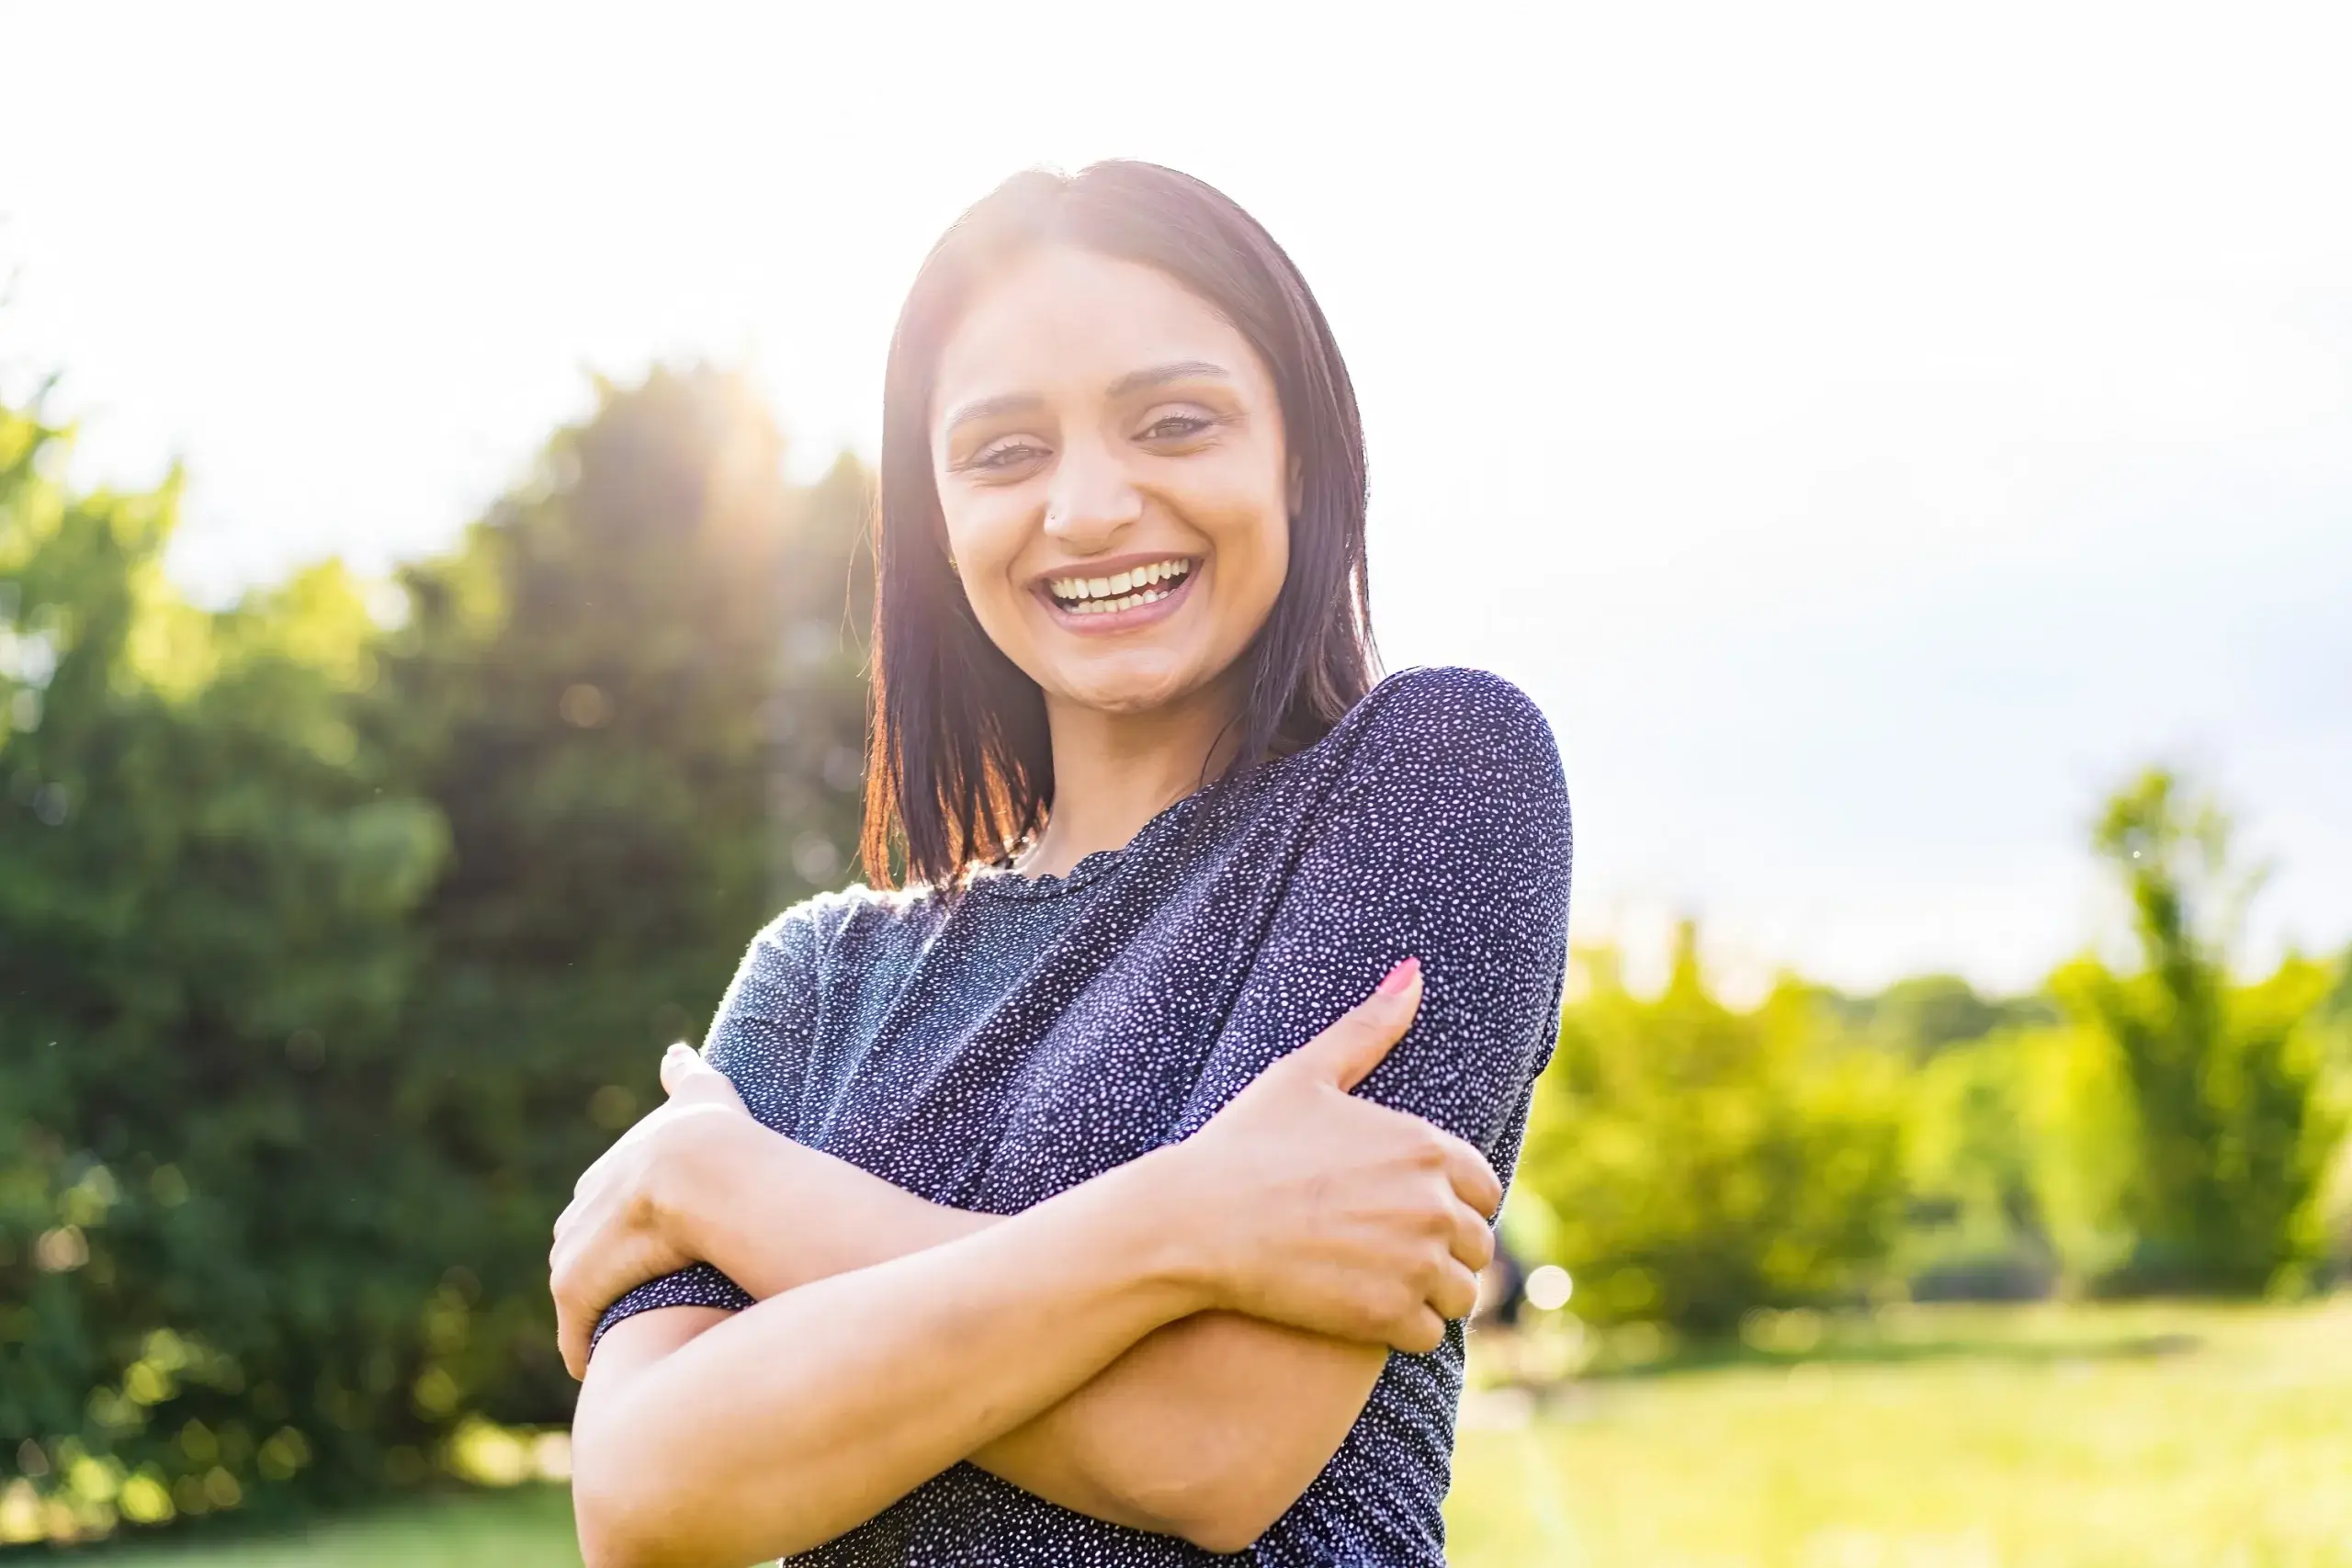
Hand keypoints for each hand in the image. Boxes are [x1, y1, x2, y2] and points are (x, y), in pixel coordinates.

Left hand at [550, 1044, 755, 1379]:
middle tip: (628, 1300)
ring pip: (578, 1285)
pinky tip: (595, 1362)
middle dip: (597, 1270)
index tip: (643, 1250)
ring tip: (616, 1339)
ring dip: (589, 1313)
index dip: (620, 1227)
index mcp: (615, 1164)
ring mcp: (579, 1240)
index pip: (602, 1200)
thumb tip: (674, 1050)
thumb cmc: (722, 1136)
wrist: (709, 1170)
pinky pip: (575, 1323)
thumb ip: (686, 1073)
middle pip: (580, 1243)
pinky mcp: (577, 1279)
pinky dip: (581, 1343)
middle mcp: (587, 1199)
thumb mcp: (703, 1093)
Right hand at [1170, 959, 1503, 1355]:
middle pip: (1478, 1245)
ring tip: (1380, 1283)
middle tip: (1388, 1252)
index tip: (1408, 1210)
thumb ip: (1369, 1027)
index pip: (1485, 1187)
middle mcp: (1434, 1204)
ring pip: (1461, 1294)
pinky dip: (1402, 1329)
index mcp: (1426, 1145)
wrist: (1193, 1220)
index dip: (1453, 1201)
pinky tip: (1362, 1311)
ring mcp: (1414, 1262)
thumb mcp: (1305, 1075)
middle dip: (1444, 1251)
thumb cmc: (1244, 1144)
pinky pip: (1428, 1335)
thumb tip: (1414, 971)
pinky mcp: (1387, 1315)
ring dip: (1431, 1294)